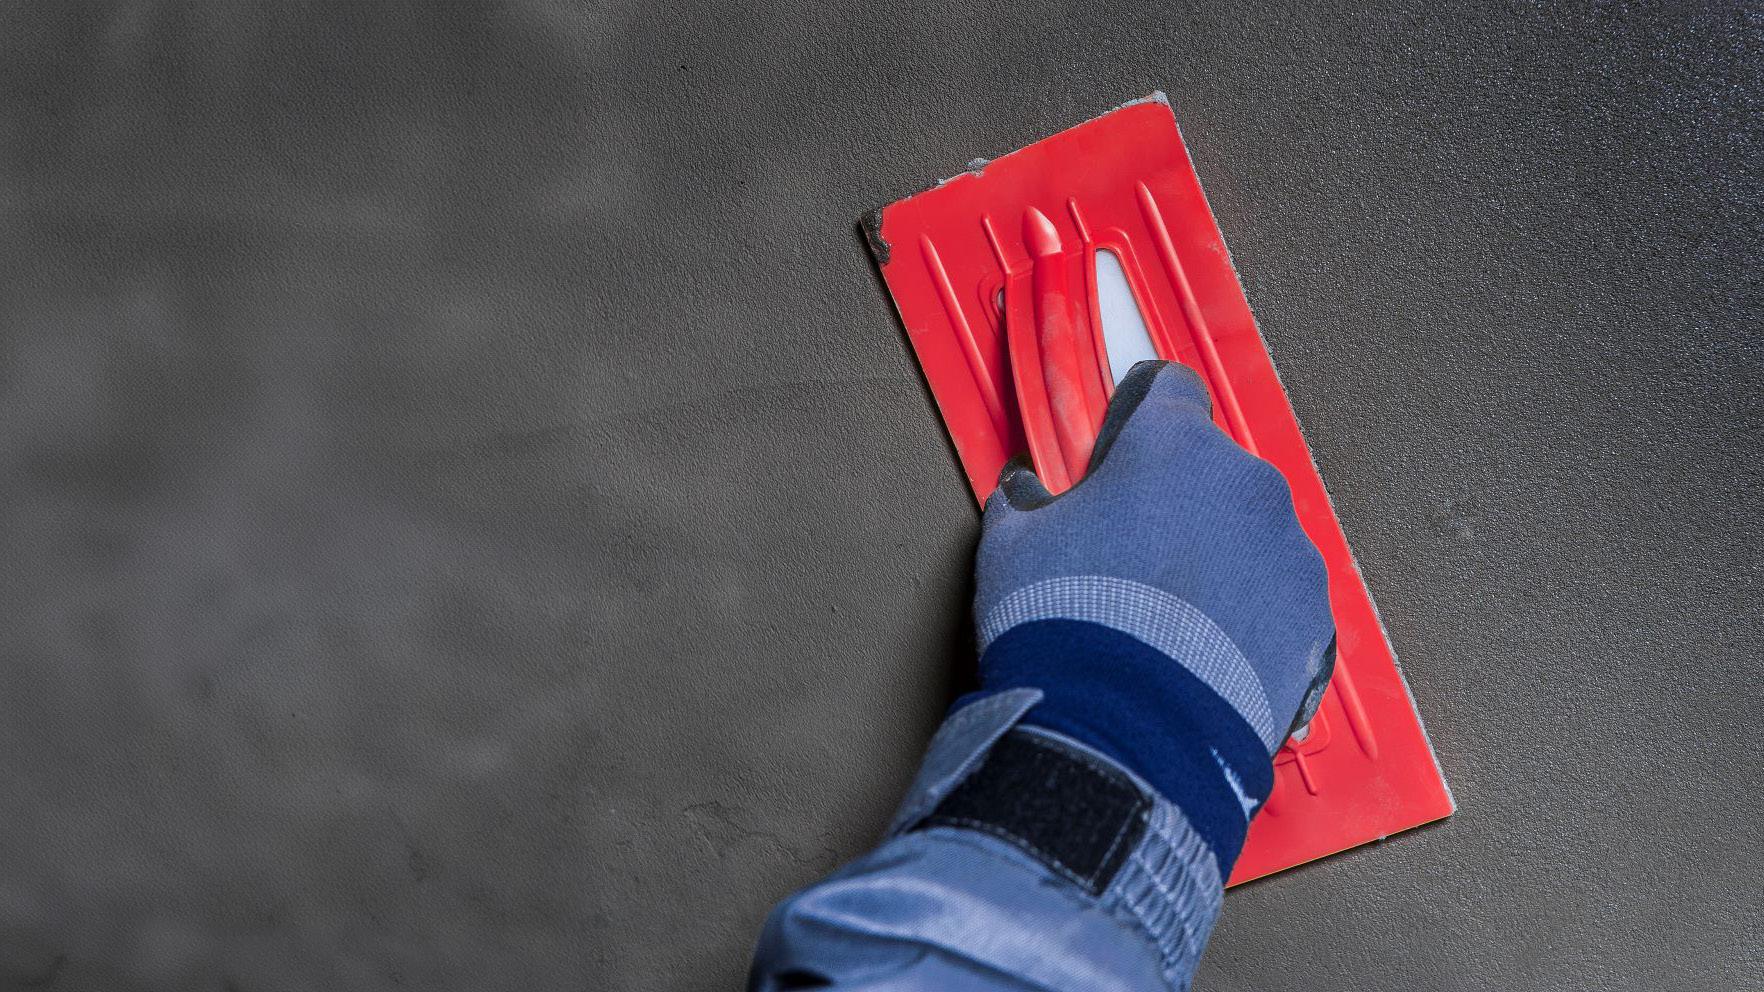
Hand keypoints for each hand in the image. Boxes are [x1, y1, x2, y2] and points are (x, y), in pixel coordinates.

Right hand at [972, 360, 1334, 871]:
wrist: (1128, 732)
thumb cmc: (1072, 627)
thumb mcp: (1012, 547)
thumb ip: (1024, 502)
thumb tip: (1024, 492)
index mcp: (1173, 445)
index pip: (1169, 388)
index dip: (1140, 415)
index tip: (1124, 444)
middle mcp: (1244, 484)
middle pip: (1213, 470)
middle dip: (1179, 502)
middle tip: (1134, 553)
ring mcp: (1287, 552)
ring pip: (1253, 536)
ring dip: (1220, 561)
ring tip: (1171, 617)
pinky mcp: (1312, 618)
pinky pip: (1280, 603)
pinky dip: (1251, 620)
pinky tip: (1206, 654)